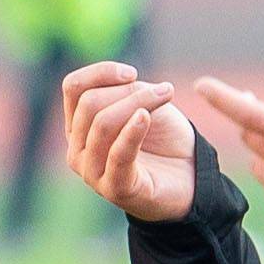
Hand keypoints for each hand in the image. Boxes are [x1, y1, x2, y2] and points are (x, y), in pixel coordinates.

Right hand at [58, 62, 196, 222]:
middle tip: (165, 90)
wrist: (190, 175)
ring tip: (167, 96)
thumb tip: (122, 85)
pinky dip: (131, 132)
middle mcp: (77, 150)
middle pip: (90, 104)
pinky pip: (118, 154)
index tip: (133, 74)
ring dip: (139, 104)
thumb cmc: (163, 138)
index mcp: (78, 127)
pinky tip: (146, 117)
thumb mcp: (143, 103)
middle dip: (128, 92)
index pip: (73, 88)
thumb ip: (125, 92)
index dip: (101, 73)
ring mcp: (91, 172)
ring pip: (103, 124)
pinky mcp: (114, 190)